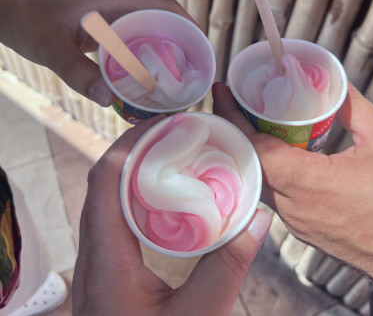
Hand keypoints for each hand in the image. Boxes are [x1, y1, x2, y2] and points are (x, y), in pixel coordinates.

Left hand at [0, 0, 189, 105]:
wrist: (11, 20)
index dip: (186, 23)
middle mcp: (118, 11)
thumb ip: (78, 72)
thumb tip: (110, 100)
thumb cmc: (31, 25)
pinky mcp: (104, 37)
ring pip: (148, 37)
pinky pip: (132, 49)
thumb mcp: (53, 48)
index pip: (162, 6)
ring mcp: (112, 23)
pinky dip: (143, 64)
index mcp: (113, 3)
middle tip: (193, 73)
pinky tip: (145, 85)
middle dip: (180, 44)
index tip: (201, 47)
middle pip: (161, 23)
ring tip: (176, 82)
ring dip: (163, 56)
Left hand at [72, 116, 271, 315]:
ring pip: (105, 200)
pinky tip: (163, 201)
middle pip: (103, 182)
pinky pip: (112, 219)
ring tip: (170, 156)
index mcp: (107, 258)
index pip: (105, 179)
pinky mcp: (104, 271)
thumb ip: (227, 268)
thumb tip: (257, 220)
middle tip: (173, 133)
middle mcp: (93, 253)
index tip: (161, 124)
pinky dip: (134, 197)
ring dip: (133, 172)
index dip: (129, 143)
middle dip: (135, 150)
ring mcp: (96, 262)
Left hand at [213, 82, 372, 286]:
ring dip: (250, 152)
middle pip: (250, 165)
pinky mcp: (306, 232)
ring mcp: (300, 225)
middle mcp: (298, 210)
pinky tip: (273, 153)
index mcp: (313, 185)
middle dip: (235, 131)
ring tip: (248, 122)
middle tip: (231, 103)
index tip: (222, 94)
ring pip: (260, 183)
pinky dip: (267, 172)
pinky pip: (275, 198)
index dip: (233, 119)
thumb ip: (353, 107)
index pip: (254, 150)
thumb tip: (332, 82)